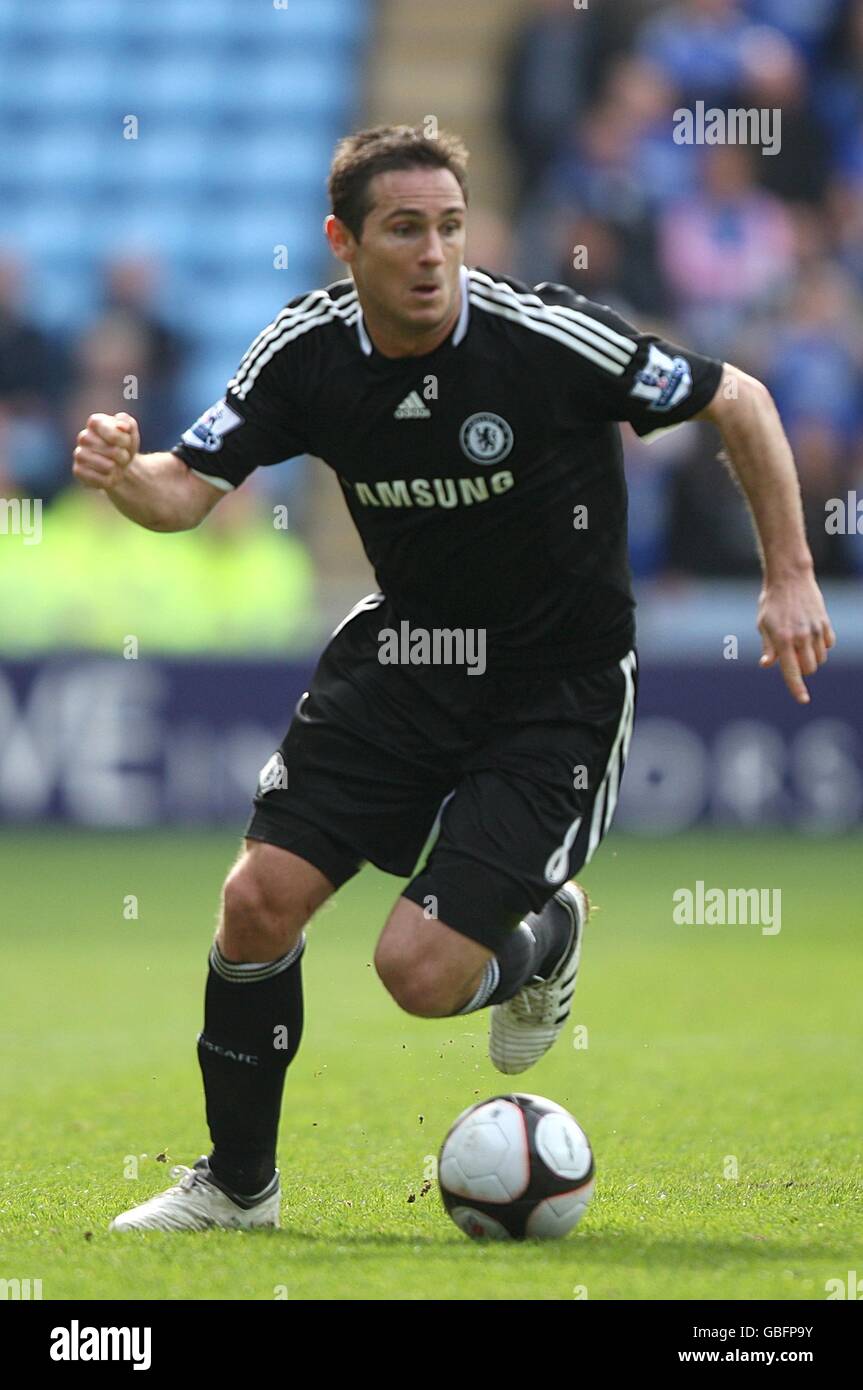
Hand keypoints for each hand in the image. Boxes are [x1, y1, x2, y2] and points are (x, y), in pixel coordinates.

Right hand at [72, 412, 140, 490]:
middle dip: (123, 456)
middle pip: (112, 451)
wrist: (119, 465)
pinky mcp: (78, 471)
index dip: (125, 441)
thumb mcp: (131, 432)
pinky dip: (109, 481)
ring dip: (117, 469)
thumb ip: (128, 423)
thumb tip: (121, 426)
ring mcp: (78, 454)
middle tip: (122, 456)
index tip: (126, 442)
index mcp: (95, 422)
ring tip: (116, 466)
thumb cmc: (124, 446)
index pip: (114, 435)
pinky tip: (109, 476)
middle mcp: (83, 436)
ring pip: (106, 466)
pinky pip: (99, 480)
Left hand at [757, 569, 835, 703]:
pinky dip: (822, 646)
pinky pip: (829, 645)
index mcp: (782, 640)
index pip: (792, 671)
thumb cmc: (772, 603)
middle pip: (809, 668)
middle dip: (802, 669)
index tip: (803, 700)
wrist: (790, 578)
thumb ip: (768, 647)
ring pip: (820, 659)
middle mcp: (801, 637)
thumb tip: (767, 664)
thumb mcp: (763, 624)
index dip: (797, 688)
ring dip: (812, 658)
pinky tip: (811, 636)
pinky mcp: (825, 623)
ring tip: (800, 644)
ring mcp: (815, 630)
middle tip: (792, 657)